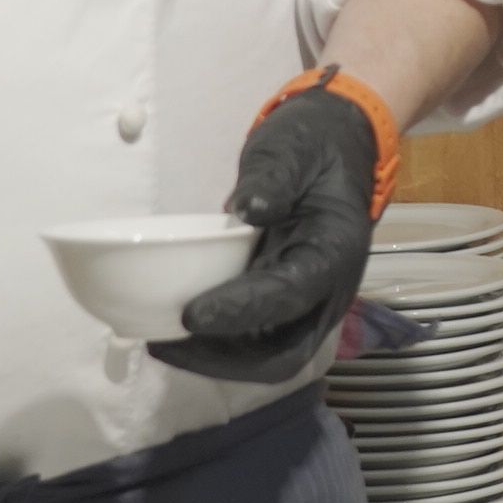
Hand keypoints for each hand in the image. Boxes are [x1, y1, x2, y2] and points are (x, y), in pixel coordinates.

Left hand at [155, 86, 377, 382]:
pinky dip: (221, 345)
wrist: (338, 144)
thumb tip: (248, 209)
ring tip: (163, 343)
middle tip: (168, 343)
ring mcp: (312, 301)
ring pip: (270, 357)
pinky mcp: (289, 302)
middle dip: (227, 359)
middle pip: (285, 353)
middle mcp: (330, 289)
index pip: (290, 294)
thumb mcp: (293, 147)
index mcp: (336, 249)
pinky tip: (180, 331)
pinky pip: (259, 341)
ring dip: (218, 359)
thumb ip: (273, 177)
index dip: (240, 311)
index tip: (189, 314)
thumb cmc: (313, 144)